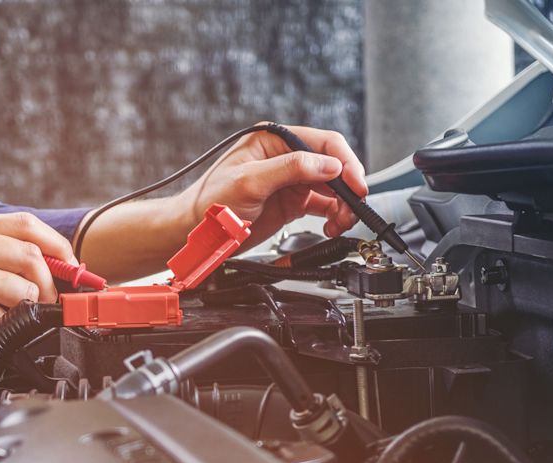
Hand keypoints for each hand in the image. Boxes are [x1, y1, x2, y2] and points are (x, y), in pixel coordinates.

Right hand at [0, 213, 75, 358]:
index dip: (57, 245)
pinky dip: (3, 327)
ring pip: (22, 289)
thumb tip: (34, 265)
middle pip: (31, 254)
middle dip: (52, 282)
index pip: (24, 224)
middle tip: (52, 300)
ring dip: (27, 309)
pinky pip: (2, 317)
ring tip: (14, 318)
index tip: (71, 265)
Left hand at [177, 123, 367, 247]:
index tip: (354, 182)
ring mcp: (290, 181)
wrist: (197, 233)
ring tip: (341, 220)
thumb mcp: (250, 181)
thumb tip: (329, 165)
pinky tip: (332, 225)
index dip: (343, 161)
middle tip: (354, 205)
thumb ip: (290, 169)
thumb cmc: (210, 202)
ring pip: (332, 187)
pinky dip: (333, 216)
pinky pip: (323, 206)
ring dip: (343, 204)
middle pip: (332, 164)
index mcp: (274, 140)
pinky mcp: (292, 203)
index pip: (321, 142)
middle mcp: (285, 157)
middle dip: (347, 185)